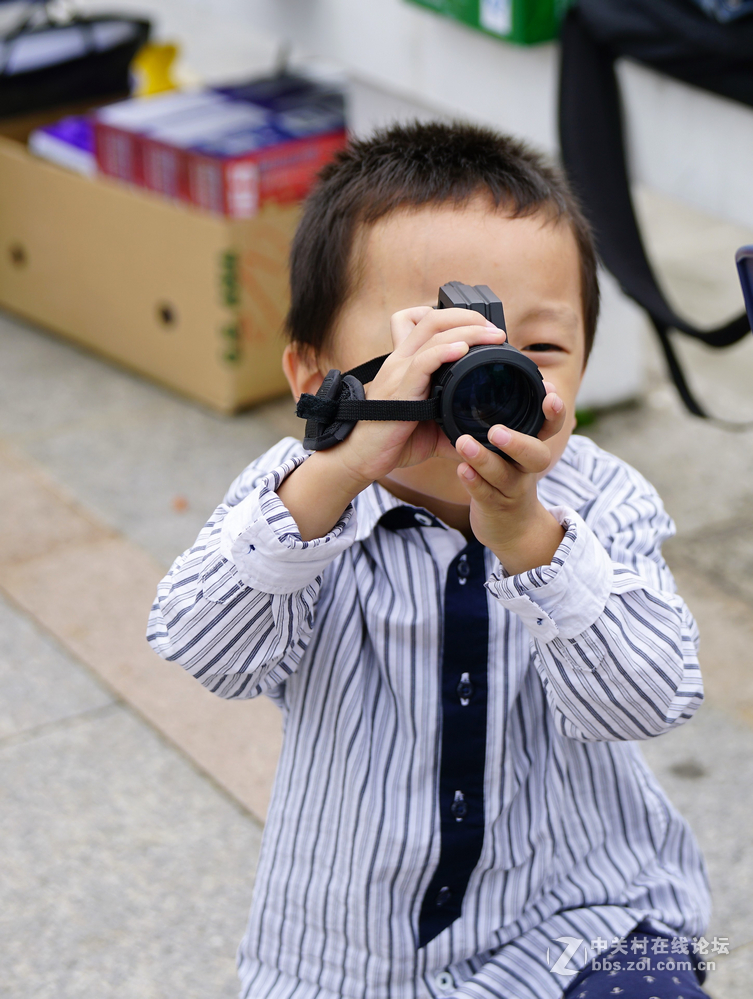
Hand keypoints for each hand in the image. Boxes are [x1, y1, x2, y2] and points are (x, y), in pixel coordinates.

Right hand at [279, 307, 505, 540]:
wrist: (360, 459)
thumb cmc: (392, 441)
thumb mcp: (430, 427)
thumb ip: (454, 424)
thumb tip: (483, 436)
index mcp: (407, 362)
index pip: (424, 320)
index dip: (456, 317)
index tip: (484, 330)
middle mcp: (400, 360)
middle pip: (433, 317)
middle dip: (469, 317)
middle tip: (495, 330)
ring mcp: (398, 372)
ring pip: (432, 331)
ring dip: (468, 329)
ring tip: (493, 336)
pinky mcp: (399, 390)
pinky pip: (423, 362)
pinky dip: (445, 352)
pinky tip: (463, 350)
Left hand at [454, 382, 567, 574]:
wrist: (512, 527)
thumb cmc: (507, 473)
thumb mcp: (515, 446)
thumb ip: (512, 416)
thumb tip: (498, 366)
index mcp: (534, 446)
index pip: (551, 426)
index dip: (554, 411)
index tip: (548, 392)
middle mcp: (528, 468)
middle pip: (536, 455)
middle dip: (520, 442)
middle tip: (497, 430)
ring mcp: (512, 490)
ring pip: (504, 476)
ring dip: (485, 459)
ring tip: (464, 444)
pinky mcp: (495, 508)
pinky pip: (484, 495)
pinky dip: (473, 482)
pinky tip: (461, 470)